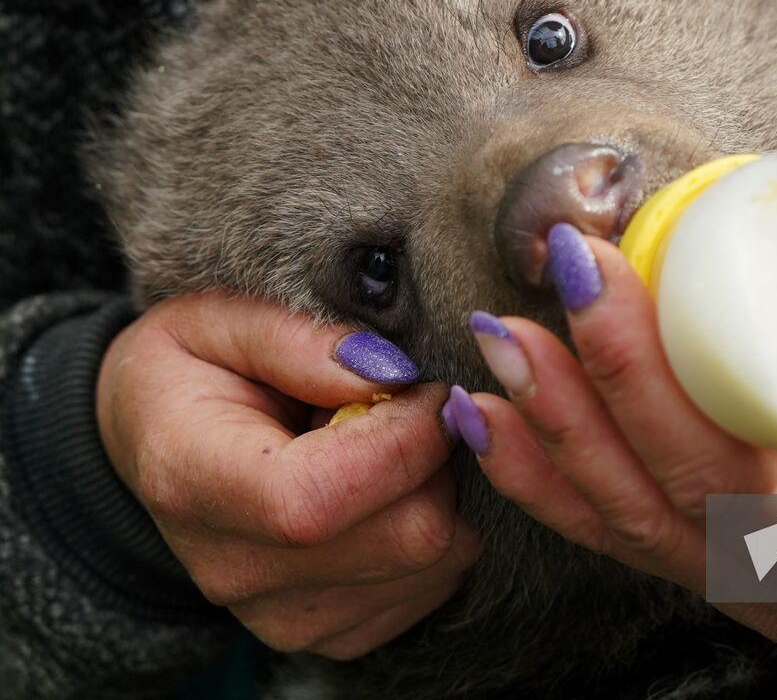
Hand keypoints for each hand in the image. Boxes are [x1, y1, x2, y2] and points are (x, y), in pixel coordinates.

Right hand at [96, 292, 480, 658]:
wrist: (157, 443)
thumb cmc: (192, 369)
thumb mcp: (219, 320)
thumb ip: (300, 342)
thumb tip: (390, 376)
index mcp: (194, 483)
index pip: (320, 499)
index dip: (403, 438)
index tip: (425, 387)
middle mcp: (236, 571)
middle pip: (405, 538)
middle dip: (438, 459)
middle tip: (409, 411)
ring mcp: (284, 615)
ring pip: (436, 563)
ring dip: (442, 492)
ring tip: (387, 449)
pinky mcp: (332, 632)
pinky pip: (435, 585)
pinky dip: (439, 529)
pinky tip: (390, 490)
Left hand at [445, 224, 776, 646]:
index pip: (721, 466)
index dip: (647, 371)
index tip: (608, 270)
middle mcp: (775, 578)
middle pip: (658, 486)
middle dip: (590, 374)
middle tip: (557, 278)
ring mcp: (725, 580)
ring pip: (616, 516)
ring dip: (547, 420)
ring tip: (501, 338)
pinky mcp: (690, 568)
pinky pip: (600, 536)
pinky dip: (535, 477)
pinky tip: (491, 421)